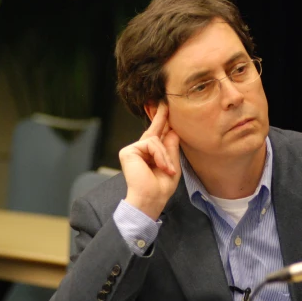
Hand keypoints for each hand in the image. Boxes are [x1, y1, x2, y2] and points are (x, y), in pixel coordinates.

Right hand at [118, 102, 180, 220]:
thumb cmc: (160, 187)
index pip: (158, 134)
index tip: (165, 107)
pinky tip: (161, 167)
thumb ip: (171, 148)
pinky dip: (159, 155)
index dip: (162, 120)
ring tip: (168, 170)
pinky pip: (150, 144)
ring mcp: (133, 150)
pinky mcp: (128, 151)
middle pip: (153, 130)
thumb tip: (173, 130)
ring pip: (155, 140)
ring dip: (165, 156)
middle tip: (165, 101)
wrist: (151, 199)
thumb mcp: (172, 165)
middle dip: (161, 116)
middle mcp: (141, 150)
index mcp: (151, 154)